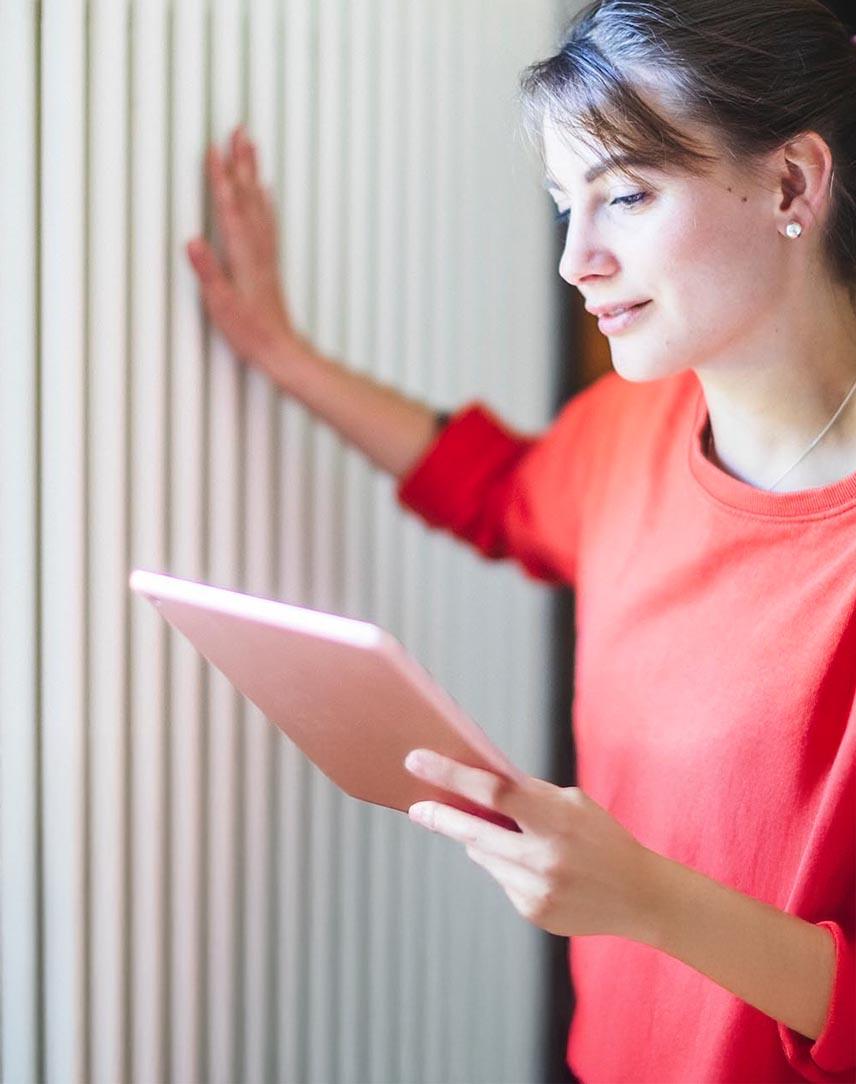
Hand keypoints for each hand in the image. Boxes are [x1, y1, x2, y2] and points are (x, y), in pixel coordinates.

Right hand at [186, 124, 307, 377]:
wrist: (280, 349)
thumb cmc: (249, 332)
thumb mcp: (221, 306)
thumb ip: (208, 273)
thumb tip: (192, 241)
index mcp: (243, 256)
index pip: (229, 208)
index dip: (220, 178)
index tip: (212, 148)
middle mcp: (257, 249)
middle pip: (248, 196)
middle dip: (242, 162)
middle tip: (239, 128)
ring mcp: (265, 254)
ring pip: (259, 204)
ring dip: (253, 173)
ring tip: (250, 146)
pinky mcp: (269, 263)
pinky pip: (267, 222)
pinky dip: (264, 201)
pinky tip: (264, 191)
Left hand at [403, 749, 661, 941]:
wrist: (641, 895)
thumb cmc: (603, 838)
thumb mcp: (574, 804)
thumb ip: (527, 795)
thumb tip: (476, 784)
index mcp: (557, 820)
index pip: (492, 792)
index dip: (451, 774)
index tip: (417, 760)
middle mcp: (544, 858)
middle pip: (474, 832)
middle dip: (440, 817)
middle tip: (417, 807)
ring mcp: (537, 890)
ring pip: (484, 856)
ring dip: (483, 842)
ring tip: (515, 838)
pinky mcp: (533, 912)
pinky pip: (502, 879)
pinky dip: (508, 867)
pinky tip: (540, 869)